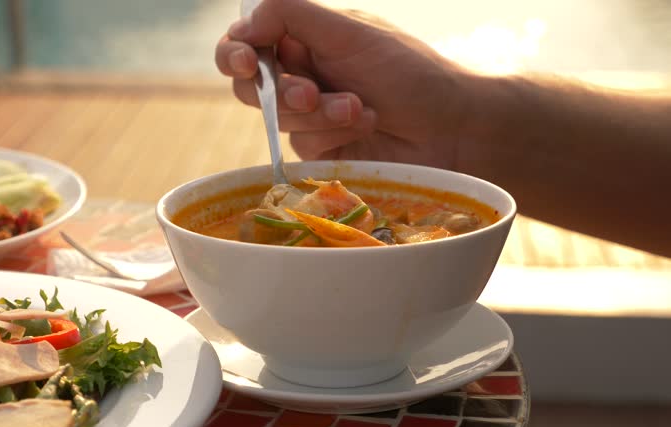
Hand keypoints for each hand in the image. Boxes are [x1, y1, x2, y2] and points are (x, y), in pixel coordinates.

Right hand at [215, 0, 472, 168]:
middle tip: (308, 92)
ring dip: (318, 112)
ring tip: (360, 108)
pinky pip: (301, 144)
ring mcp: (310, 114)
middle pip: (250, 84)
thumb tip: (244, 23)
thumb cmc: (409, 72)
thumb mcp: (350, 32)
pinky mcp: (320, 150)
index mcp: (307, 37)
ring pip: (277, 117)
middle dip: (279, 89)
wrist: (451, 128)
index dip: (235, 51)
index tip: (246, 60)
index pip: (248, 40)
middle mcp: (303, 73)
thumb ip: (291, 16)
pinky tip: (365, 125)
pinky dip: (332, 132)